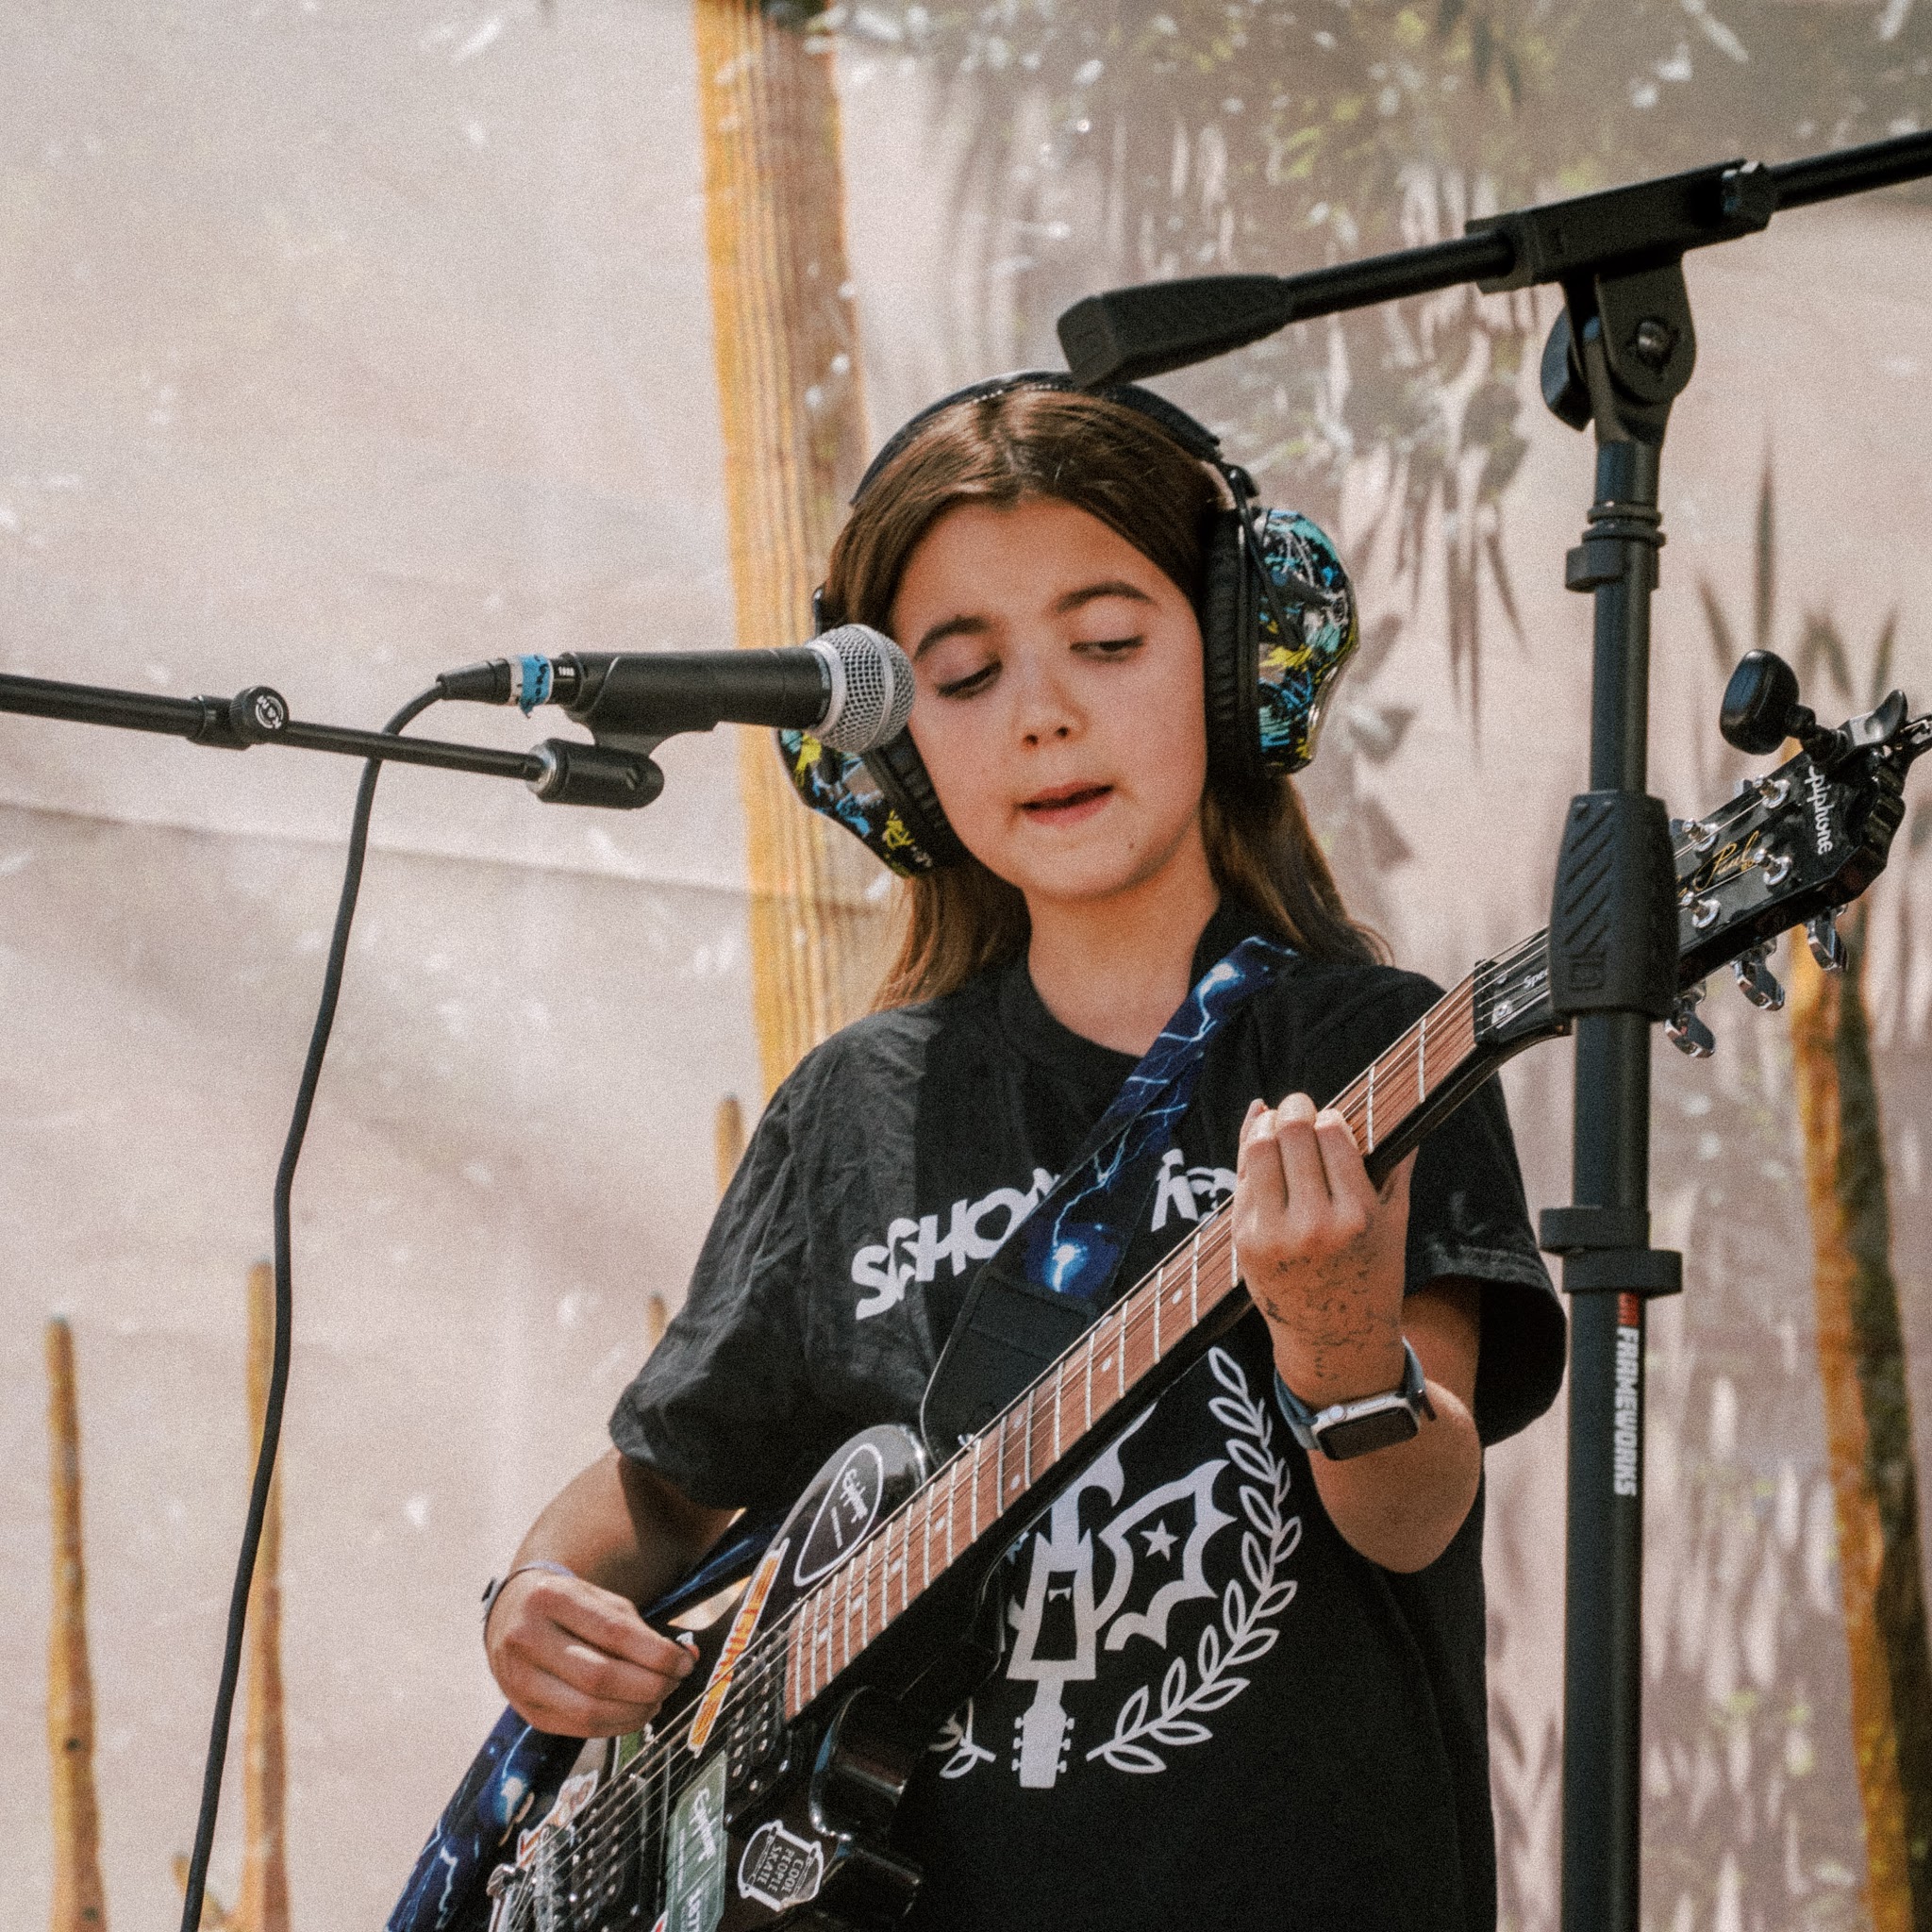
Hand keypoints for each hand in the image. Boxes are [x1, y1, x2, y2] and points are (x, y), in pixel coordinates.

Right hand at [485, 1565, 696, 1737]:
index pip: (613, 1633)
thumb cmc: (567, 1605)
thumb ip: (638, 1627)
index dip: (656, 1653)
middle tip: (674, 1682)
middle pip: (600, 1677)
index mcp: (551, 1598)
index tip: (684, 1661)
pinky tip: (634, 1713)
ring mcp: (521, 1680)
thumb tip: (685, 1657)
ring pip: (588, 1710)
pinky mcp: (526, 1712)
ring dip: (635, 1711)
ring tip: (658, 1699)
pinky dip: (615, 1725)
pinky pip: (578, 1728)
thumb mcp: (598, 1599)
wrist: (511, 1616)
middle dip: (649, 1685)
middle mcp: (527, 1639)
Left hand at [1233, 1091, 1415, 1404]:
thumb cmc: (1372, 1274)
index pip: (1332, 1135)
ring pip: (1258, 1150)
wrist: (1334, 1339)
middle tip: (1299, 1105)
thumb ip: (1395, 1166)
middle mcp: (1312, 1224)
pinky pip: (1242, 1181)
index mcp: (1356, 1215)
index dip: (1329, 1117)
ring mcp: (1272, 1234)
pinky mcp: (1244, 1241)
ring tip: (1276, 1122)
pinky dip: (1251, 1156)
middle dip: (1295, 1109)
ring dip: (1265, 1126)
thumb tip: (1400, 1111)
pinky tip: (1260, 1144)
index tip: (1331, 1117)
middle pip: (1290, 1134)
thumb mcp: (1394, 1223)